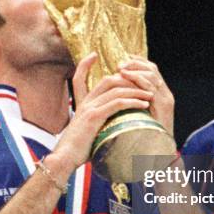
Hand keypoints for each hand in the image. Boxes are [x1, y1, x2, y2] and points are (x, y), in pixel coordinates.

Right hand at [52, 53, 153, 170]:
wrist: (64, 158)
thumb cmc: (76, 151)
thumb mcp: (86, 132)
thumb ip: (96, 125)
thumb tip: (110, 128)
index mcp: (81, 105)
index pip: (79, 77)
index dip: (84, 64)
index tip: (93, 55)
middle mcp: (85, 103)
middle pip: (108, 80)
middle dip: (128, 79)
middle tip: (144, 83)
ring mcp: (89, 108)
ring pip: (116, 90)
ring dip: (136, 90)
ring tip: (150, 94)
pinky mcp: (94, 116)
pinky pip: (117, 103)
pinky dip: (133, 101)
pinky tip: (143, 104)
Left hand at [118, 56, 174, 134]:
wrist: (156, 155)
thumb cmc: (142, 138)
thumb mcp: (136, 115)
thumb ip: (131, 102)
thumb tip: (115, 92)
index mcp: (159, 95)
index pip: (151, 71)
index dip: (138, 62)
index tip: (123, 58)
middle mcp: (165, 94)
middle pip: (153, 69)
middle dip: (135, 63)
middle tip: (120, 63)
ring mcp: (166, 99)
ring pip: (152, 75)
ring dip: (135, 69)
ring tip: (121, 68)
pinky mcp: (164, 105)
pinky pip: (151, 87)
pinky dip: (138, 79)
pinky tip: (126, 77)